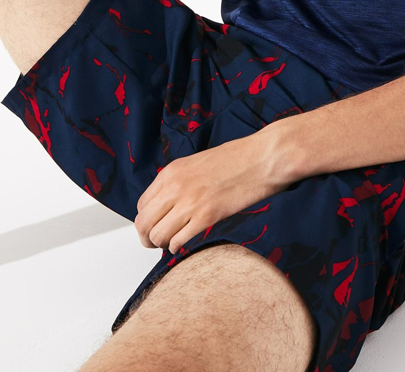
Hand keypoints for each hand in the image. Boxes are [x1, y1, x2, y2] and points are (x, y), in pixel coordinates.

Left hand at [134, 128, 293, 255]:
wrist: (263, 157)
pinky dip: (176, 248)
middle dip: (147, 238)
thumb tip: (170, 203)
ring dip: (161, 244)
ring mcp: (190, 201)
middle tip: (156, 243)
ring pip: (157, 235)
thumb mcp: (198, 163)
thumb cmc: (238, 158)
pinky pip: (178, 241)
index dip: (146, 220)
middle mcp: (175, 186)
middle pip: (144, 223)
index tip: (155, 225)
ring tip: (171, 244)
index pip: (142, 205)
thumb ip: (180, 181)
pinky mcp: (206, 216)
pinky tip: (184, 244)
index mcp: (172, 171)